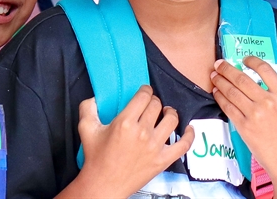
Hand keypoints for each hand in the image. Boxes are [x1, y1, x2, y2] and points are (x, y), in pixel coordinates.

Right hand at [67, 86, 194, 197]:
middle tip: (150, 106)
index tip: (144, 93)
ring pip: (172, 119)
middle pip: (157, 105)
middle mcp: (142, 132)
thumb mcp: (86, 130)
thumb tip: (95, 97)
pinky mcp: (163, 160)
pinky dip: (189, 134)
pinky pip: (184, 144)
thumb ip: (88, 108)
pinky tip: (188, 128)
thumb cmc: (95, 158)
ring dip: (170, 112)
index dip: (145, 91)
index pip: (144, 96)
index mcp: (125, 123)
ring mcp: (155, 147)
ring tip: (166, 113)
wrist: (103, 186)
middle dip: (154, 102)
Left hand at [211, 57, 276, 197]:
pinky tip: (216, 93)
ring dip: (220, 82)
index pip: (264, 69)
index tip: (243, 59)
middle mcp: (268, 101)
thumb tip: (268, 80)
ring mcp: (254, 114)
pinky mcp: (244, 127)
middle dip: (227, 69)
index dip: (251, 61)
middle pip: (243, 79)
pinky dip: (220, 98)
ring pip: (232, 92)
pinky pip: (229, 108)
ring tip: (214, 76)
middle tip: (219, 64)